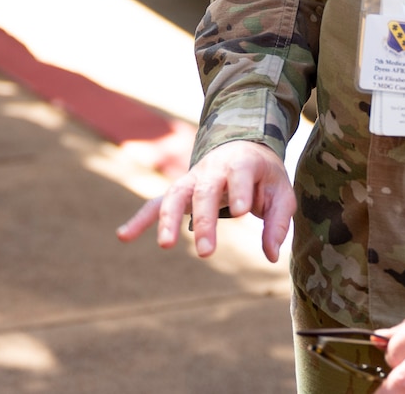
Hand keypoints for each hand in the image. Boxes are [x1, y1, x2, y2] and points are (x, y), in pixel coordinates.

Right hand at [115, 139, 295, 261]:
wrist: (241, 147)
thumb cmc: (263, 175)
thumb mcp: (280, 192)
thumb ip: (277, 222)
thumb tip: (271, 255)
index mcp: (241, 163)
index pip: (238, 174)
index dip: (237, 190)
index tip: (239, 211)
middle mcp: (212, 169)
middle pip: (204, 191)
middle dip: (204, 220)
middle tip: (207, 253)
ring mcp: (192, 179)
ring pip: (175, 195)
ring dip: (168, 219)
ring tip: (165, 245)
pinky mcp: (180, 191)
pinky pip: (156, 202)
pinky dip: (140, 218)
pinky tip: (123, 236)